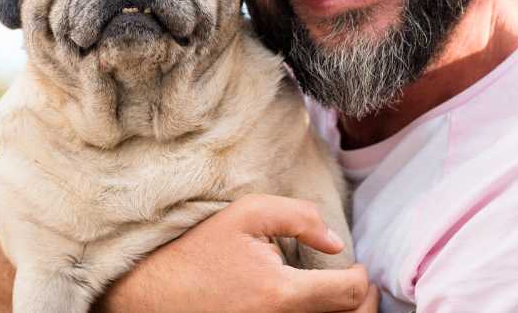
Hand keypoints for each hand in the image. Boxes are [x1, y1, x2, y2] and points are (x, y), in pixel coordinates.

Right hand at [97, 194, 377, 312]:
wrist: (154, 294)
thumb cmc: (198, 251)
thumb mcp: (246, 214)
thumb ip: (298, 217)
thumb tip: (336, 242)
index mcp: (281, 293)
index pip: (350, 294)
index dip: (363, 279)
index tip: (357, 267)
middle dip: (363, 302)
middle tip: (360, 285)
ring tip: (342, 298)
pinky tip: (317, 308)